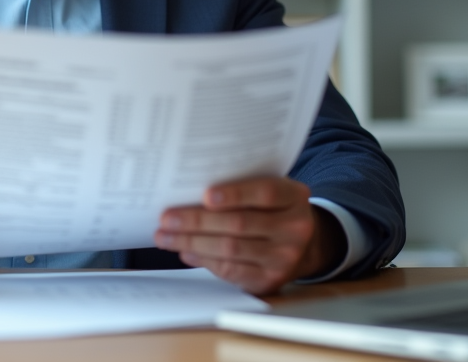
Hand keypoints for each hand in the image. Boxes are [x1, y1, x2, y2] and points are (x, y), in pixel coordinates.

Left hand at [153, 176, 345, 294]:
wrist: (302, 245)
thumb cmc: (272, 210)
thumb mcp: (266, 192)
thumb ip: (239, 188)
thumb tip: (189, 193)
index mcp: (294, 197)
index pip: (265, 193)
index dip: (235, 194)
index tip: (205, 195)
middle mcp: (295, 228)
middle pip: (240, 223)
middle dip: (197, 221)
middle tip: (167, 218)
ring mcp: (285, 257)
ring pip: (231, 249)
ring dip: (192, 243)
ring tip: (165, 236)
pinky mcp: (271, 280)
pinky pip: (232, 270)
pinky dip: (204, 261)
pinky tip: (186, 252)